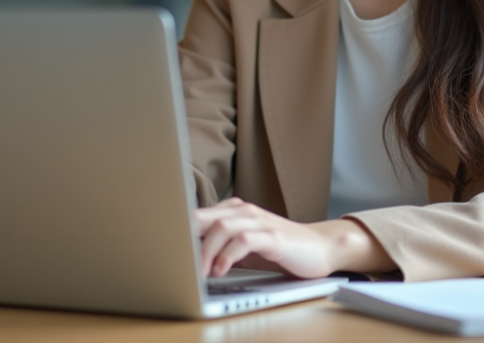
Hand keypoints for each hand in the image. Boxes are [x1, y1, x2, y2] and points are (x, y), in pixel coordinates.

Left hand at [193, 198, 396, 277]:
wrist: (321, 248)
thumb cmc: (280, 248)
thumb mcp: (244, 246)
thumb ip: (220, 244)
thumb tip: (187, 256)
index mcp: (234, 211)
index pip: (197, 215)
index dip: (178, 231)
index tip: (163, 248)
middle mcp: (244, 212)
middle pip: (204, 217)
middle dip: (186, 239)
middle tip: (176, 262)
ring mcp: (260, 223)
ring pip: (222, 226)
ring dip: (206, 251)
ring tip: (199, 272)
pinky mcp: (274, 237)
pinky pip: (244, 241)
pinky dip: (228, 255)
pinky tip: (221, 270)